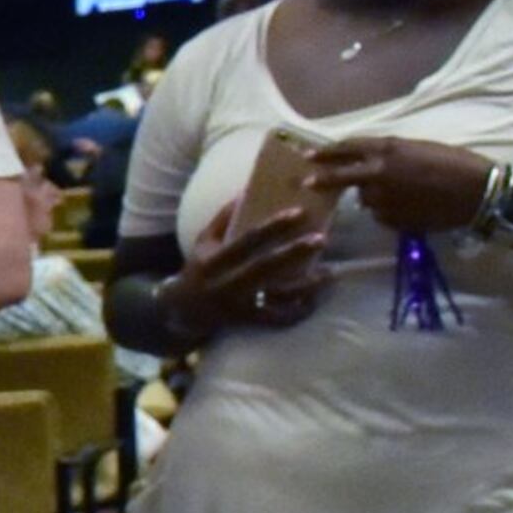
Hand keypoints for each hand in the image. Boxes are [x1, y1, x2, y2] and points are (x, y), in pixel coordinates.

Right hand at [169, 196, 330, 333]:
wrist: (184, 310)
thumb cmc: (200, 268)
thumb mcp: (204, 242)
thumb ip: (223, 218)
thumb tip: (246, 192)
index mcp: (214, 260)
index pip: (247, 240)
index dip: (272, 227)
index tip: (299, 212)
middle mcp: (226, 282)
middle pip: (265, 266)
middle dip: (295, 252)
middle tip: (322, 239)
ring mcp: (238, 304)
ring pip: (276, 295)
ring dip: (305, 285)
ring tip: (328, 273)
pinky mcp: (248, 320)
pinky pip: (276, 319)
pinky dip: (296, 312)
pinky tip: (312, 301)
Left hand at [312, 137, 492, 234]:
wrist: (478, 192)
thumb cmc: (456, 163)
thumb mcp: (419, 149)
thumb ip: (391, 155)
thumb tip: (372, 163)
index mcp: (387, 149)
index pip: (348, 148)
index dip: (327, 151)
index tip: (310, 155)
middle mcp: (378, 173)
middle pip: (340, 176)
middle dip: (321, 179)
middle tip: (305, 182)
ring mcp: (383, 199)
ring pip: (366, 199)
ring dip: (374, 196)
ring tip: (404, 194)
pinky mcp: (392, 219)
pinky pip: (382, 215)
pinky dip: (389, 211)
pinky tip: (411, 207)